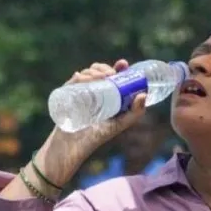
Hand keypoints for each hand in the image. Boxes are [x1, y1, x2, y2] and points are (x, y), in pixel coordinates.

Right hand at [39, 60, 147, 183]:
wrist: (72, 146)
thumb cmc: (96, 136)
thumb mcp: (119, 124)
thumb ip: (134, 113)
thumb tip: (143, 95)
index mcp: (105, 93)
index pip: (111, 75)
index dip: (117, 67)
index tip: (122, 64)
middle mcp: (92, 90)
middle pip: (98, 71)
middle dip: (104, 68)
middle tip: (111, 75)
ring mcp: (78, 91)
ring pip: (85, 73)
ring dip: (93, 72)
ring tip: (99, 79)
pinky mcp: (66, 95)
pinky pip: (72, 82)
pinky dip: (78, 77)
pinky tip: (80, 78)